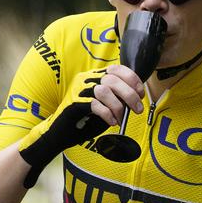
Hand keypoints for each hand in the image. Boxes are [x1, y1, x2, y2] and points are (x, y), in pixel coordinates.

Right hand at [18, 66, 143, 187]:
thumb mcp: (104, 106)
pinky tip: (111, 122)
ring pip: (104, 90)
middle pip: (113, 79)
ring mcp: (79, 90)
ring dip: (118, 105)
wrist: (60, 133)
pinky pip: (95, 104)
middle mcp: (86, 79)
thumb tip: (134, 99)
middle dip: (129, 94)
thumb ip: (116, 99)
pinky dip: (107, 113)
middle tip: (137, 109)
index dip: (131, 79)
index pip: (116, 69)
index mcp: (94, 77)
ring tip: (121, 117)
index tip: (140, 93)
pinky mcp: (75, 103)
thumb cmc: (84, 120)